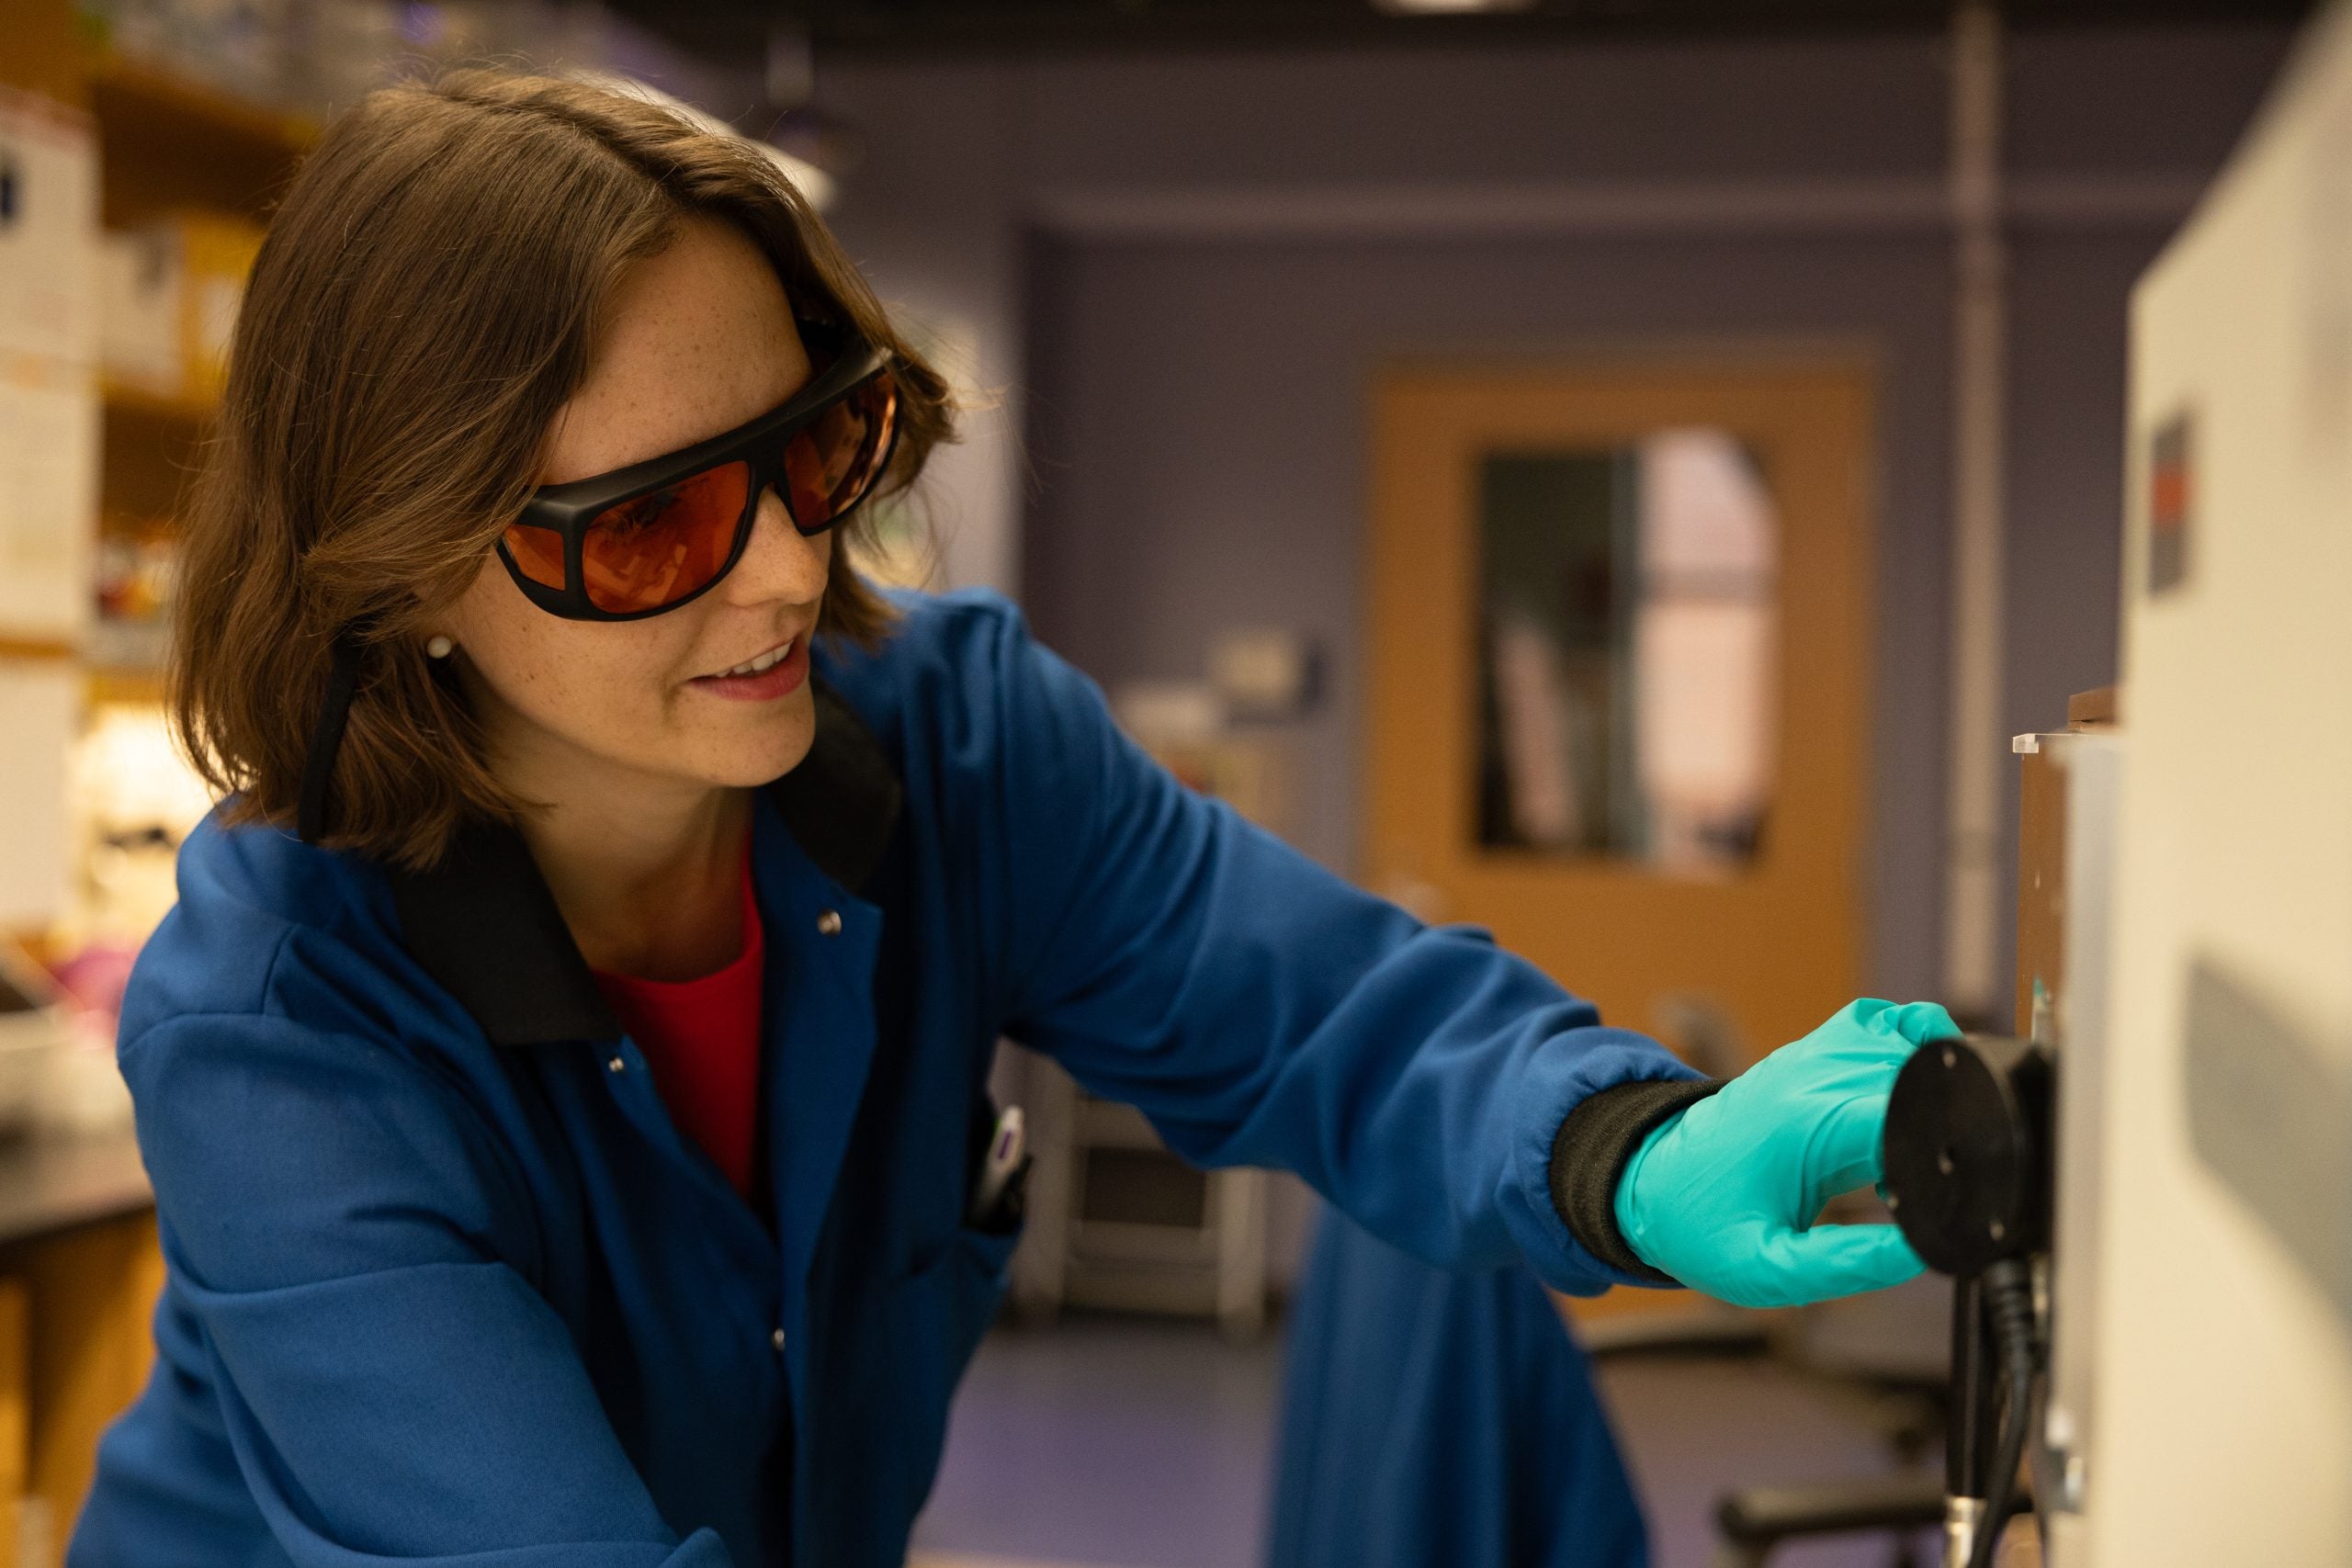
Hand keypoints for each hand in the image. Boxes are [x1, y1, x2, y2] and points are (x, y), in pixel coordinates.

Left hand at [1612, 998, 1957, 1307]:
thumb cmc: (1702, 1228)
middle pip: (1919, 1077)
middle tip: (1913, 1189)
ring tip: (1906, 1155)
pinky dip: (1911, 1042)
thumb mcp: (1767, 1271)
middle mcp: (1811, 1077)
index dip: (1945, 1149)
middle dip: (1946, 1129)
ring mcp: (1810, 1057)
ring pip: (1908, 1042)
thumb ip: (1847, 1265)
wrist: (1645, 1185)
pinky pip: (1878, 1021)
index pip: (1907, 1111)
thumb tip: (1921, 1250)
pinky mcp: (1811, 1054)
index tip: (1950, 1192)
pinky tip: (1910, 1096)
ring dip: (1933, 1091)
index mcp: (1806, 1127)